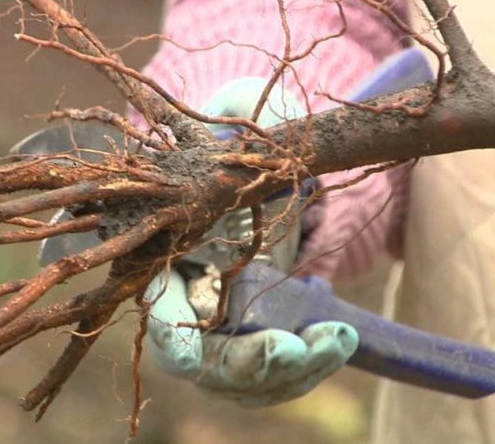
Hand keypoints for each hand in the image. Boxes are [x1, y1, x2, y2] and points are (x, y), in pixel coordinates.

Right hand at [144, 78, 358, 406]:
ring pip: (244, 378)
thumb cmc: (240, 151)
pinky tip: (339, 335)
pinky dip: (309, 366)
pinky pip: (279, 374)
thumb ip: (235, 116)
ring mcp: (224, 329)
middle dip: (245, 363)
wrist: (270, 179)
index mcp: (166, 257)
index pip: (156, 308)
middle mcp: (189, 303)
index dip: (166, 336)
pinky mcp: (261, 339)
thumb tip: (236, 117)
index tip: (187, 355)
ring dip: (290, 372)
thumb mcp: (238, 123)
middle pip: (203, 361)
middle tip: (291, 348)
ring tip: (336, 338)